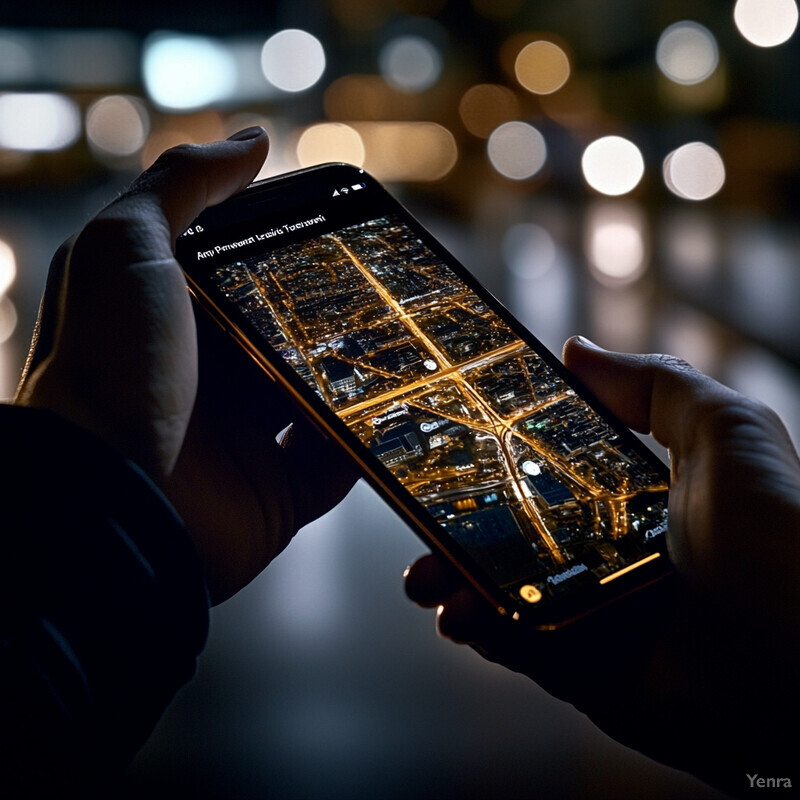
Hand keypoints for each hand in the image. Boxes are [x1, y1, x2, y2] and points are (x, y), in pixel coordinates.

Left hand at [15, 128, 357, 602]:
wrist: (107, 501)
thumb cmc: (106, 368)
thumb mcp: (125, 249)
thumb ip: (183, 186)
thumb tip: (251, 138)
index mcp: (175, 322)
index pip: (248, 275)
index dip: (295, 251)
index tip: (347, 231)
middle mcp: (210, 380)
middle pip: (292, 340)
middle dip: (339, 320)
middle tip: (394, 294)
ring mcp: (245, 441)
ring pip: (323, 401)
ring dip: (363, 381)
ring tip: (411, 351)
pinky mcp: (275, 496)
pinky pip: (337, 466)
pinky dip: (366, 445)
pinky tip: (397, 416)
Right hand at [405, 337, 799, 794]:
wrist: (799, 662)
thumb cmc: (778, 534)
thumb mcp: (725, 430)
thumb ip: (655, 384)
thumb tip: (576, 350)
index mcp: (637, 498)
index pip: (553, 470)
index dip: (503, 458)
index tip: (458, 445)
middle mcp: (609, 552)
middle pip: (515, 531)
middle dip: (463, 522)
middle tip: (424, 512)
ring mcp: (591, 611)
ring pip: (503, 588)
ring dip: (455, 578)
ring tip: (426, 574)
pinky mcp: (582, 668)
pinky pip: (516, 644)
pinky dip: (479, 627)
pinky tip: (458, 610)